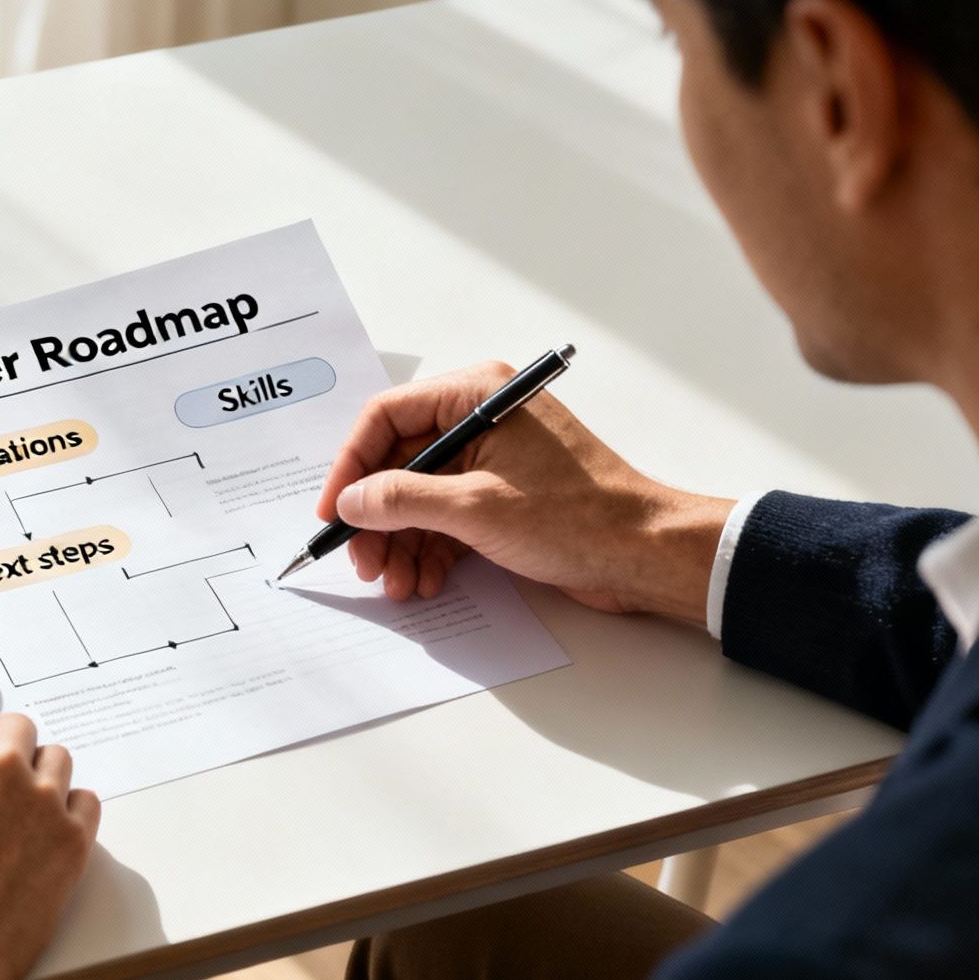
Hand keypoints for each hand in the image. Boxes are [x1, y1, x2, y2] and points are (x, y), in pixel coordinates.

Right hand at [0, 692, 100, 979]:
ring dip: (37, 774)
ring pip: (55, 757)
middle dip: (2, 747)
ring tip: (16, 814)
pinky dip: (68, 809)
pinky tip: (43, 833)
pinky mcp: (74, 839)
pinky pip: (86, 799)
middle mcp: (1, 764)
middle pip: (18, 725)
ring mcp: (44, 800)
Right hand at [317, 361, 734, 621]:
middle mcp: (482, 419)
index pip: (387, 418)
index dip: (352, 466)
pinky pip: (447, 518)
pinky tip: (426, 582)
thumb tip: (352, 501)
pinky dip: (431, 551)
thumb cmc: (579, 517)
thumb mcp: (475, 508)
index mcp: (478, 395)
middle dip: (378, 518)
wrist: (644, 554)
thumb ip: (402, 501)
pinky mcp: (503, 497)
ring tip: (398, 584)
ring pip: (421, 497)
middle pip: (400, 463)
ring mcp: (493, 460)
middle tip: (364, 562)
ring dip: (402, 543)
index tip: (334, 510)